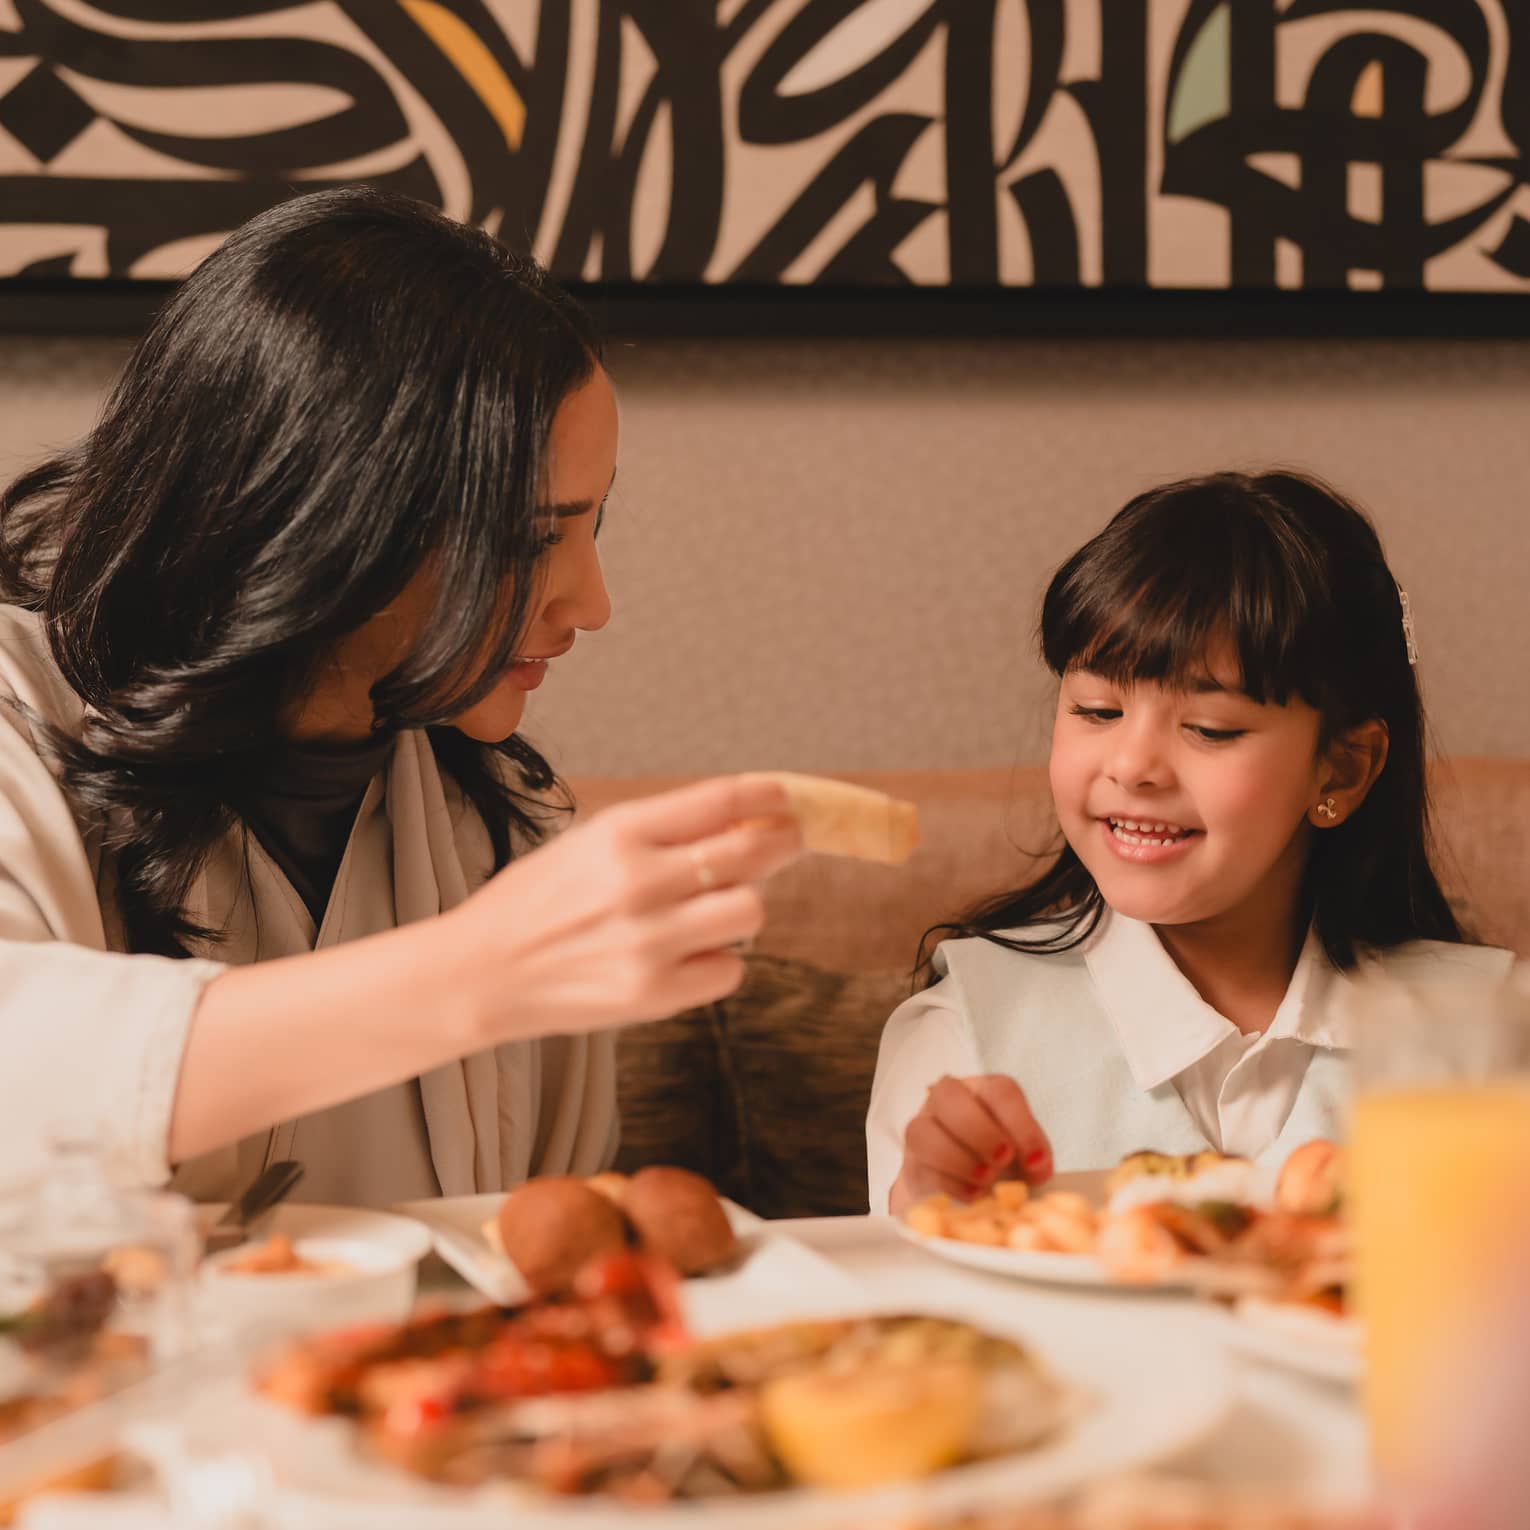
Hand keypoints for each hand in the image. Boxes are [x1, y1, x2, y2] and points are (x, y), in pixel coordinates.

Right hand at [442, 775, 803, 1041]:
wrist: (480, 973)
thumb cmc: (539, 901)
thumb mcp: (590, 841)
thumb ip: (663, 830)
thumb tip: (746, 818)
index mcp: (620, 832)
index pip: (723, 799)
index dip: (770, 795)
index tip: (788, 797)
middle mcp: (638, 883)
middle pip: (753, 852)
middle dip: (785, 841)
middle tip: (790, 840)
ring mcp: (649, 942)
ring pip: (752, 912)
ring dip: (743, 905)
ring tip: (713, 908)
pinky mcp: (653, 995)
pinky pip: (729, 970)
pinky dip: (716, 961)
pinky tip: (684, 955)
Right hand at [889, 1075, 1053, 1214]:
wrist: (965, 1183)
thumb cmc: (1000, 1159)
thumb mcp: (1024, 1153)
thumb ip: (1034, 1156)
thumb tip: (1038, 1167)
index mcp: (985, 1089)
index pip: (1000, 1092)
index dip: (1021, 1126)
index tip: (1036, 1162)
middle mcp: (949, 1099)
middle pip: (949, 1095)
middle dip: (979, 1132)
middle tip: (1003, 1161)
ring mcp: (924, 1126)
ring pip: (923, 1130)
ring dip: (959, 1158)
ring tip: (986, 1180)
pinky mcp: (912, 1160)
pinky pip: (921, 1166)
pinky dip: (951, 1184)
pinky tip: (973, 1195)